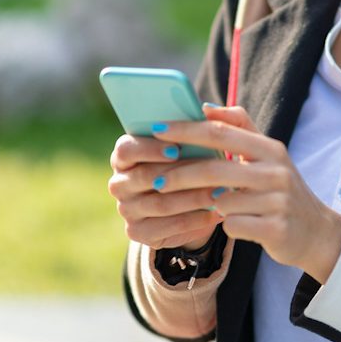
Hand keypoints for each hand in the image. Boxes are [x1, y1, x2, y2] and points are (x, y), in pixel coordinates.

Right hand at [108, 132, 222, 250]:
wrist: (194, 204)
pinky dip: (194, 220)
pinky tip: (216, 213)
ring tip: (221, 192)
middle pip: (143, 177)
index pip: (126, 149)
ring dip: (192, 198)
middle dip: (179, 175)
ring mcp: (126, 209)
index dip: (149, 149)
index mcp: (125, 154)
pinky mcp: (137, 232)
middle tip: (210, 172)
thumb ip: (209, 122)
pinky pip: (165, 227)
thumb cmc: (196, 163)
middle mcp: (119, 182)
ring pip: (159, 204)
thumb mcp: (202, 143)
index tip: (175, 149)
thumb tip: (208, 109)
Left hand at [151, 105, 340, 283]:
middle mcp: (276, 171)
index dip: (186, 129)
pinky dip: (226, 225)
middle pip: (214, 169)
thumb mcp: (267, 155)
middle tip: (155, 180)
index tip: (156, 128)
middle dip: (179, 174)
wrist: (316, 232)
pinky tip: (234, 224)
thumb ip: (239, 128)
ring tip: (209, 206)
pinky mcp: (276, 229)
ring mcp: (278, 201)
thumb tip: (206, 107)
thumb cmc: (279, 190)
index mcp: (269, 149)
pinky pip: (233, 226)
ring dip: (207, 206)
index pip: (220, 131)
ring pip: (221, 201)